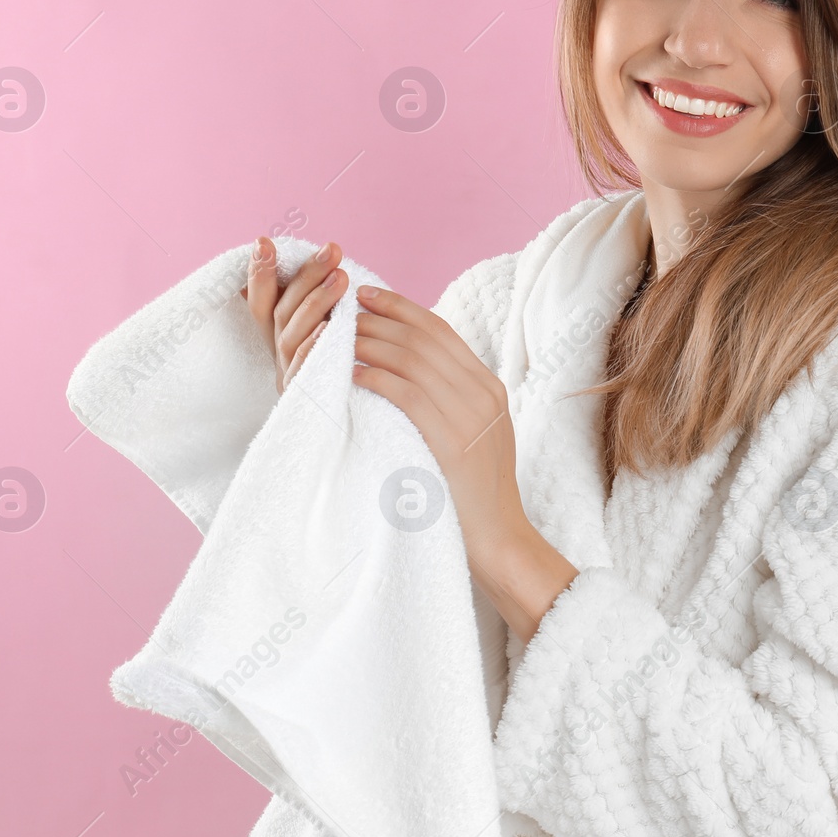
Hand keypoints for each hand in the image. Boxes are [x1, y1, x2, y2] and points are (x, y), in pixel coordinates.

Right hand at [242, 237, 350, 394]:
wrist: (348, 441)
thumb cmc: (345, 380)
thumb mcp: (332, 340)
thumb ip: (324, 310)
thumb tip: (333, 266)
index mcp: (283, 338)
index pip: (263, 301)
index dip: (260, 273)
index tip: (264, 241)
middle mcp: (279, 356)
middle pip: (283, 311)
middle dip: (305, 277)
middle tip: (333, 250)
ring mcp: (288, 378)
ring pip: (292, 335)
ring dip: (316, 304)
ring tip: (341, 278)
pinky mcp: (303, 402)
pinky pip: (304, 372)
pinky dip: (313, 348)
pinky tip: (330, 329)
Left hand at [350, 283, 577, 641]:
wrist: (499, 540)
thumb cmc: (475, 494)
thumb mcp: (475, 434)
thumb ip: (452, 400)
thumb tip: (408, 369)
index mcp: (489, 387)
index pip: (441, 331)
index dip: (401, 308)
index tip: (367, 296)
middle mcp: (483, 393)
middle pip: (423, 338)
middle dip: (378, 319)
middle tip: (342, 311)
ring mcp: (471, 416)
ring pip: (412, 360)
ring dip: (370, 344)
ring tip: (338, 339)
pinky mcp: (452, 441)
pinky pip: (407, 395)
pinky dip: (376, 378)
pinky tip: (351, 374)